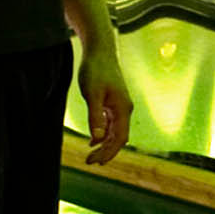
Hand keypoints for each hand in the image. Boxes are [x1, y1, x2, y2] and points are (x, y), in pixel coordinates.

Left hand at [75, 40, 133, 166]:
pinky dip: (104, 134)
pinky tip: (94, 140)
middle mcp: (125, 109)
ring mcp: (120, 106)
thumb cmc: (95, 71)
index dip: (109, 152)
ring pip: (116, 131)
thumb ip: (95, 117)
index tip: (95, 162)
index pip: (120, 138)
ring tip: (91, 155)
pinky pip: (112, 123)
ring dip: (105, 144)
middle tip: (89, 161)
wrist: (100, 51)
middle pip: (119, 137)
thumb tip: (98, 138)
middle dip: (106, 151)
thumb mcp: (92, 94)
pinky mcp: (114, 102)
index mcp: (123, 109)